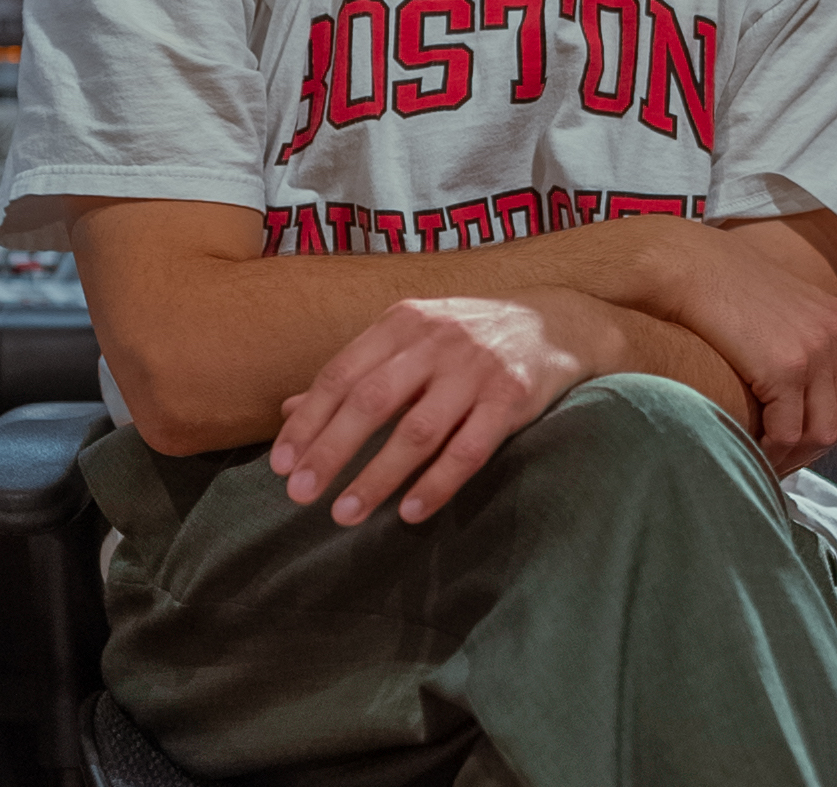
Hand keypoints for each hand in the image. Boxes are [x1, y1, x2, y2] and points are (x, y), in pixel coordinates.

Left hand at [270, 293, 610, 526]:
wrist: (555, 323)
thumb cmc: (466, 338)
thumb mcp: (409, 340)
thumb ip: (355, 374)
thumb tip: (290, 410)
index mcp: (402, 322)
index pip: (342, 374)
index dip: (308, 421)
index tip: (281, 464)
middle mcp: (435, 341)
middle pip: (372, 401)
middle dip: (331, 451)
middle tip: (299, 495)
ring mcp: (476, 370)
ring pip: (417, 430)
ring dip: (376, 476)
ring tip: (343, 514)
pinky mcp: (512, 399)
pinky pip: (469, 449)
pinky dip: (436, 483)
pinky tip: (408, 513)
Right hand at [659, 227, 836, 479]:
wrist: (691, 266)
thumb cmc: (722, 284)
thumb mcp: (784, 307)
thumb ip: (806, 341)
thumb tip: (806, 391)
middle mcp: (836, 336)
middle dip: (818, 447)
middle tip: (788, 457)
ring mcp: (813, 353)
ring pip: (821, 433)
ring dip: (795, 453)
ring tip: (768, 456)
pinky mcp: (783, 369)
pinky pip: (788, 433)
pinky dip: (772, 449)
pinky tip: (753, 447)